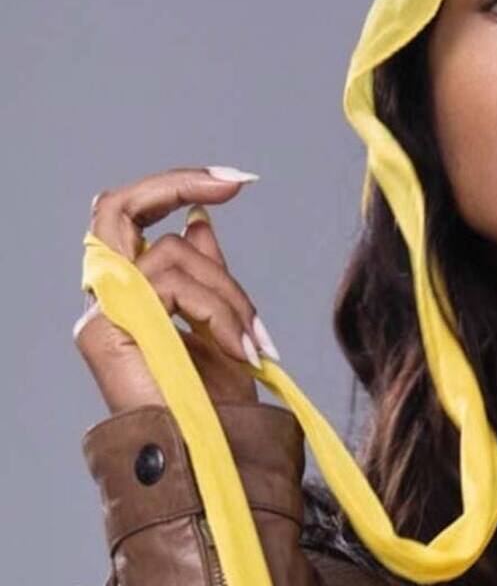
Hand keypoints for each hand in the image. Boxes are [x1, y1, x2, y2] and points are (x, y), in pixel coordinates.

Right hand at [74, 166, 278, 415]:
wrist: (211, 456)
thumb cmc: (217, 403)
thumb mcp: (221, 321)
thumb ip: (205, 275)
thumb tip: (199, 220)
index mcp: (133, 292)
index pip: (132, 218)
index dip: (176, 187)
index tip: (237, 180)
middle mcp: (108, 298)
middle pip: (117, 208)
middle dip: (176, 182)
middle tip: (235, 182)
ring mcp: (102, 313)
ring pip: (172, 251)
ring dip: (229, 293)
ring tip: (253, 343)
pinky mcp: (106, 329)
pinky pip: (170, 285)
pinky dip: (218, 311)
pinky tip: (240, 349)